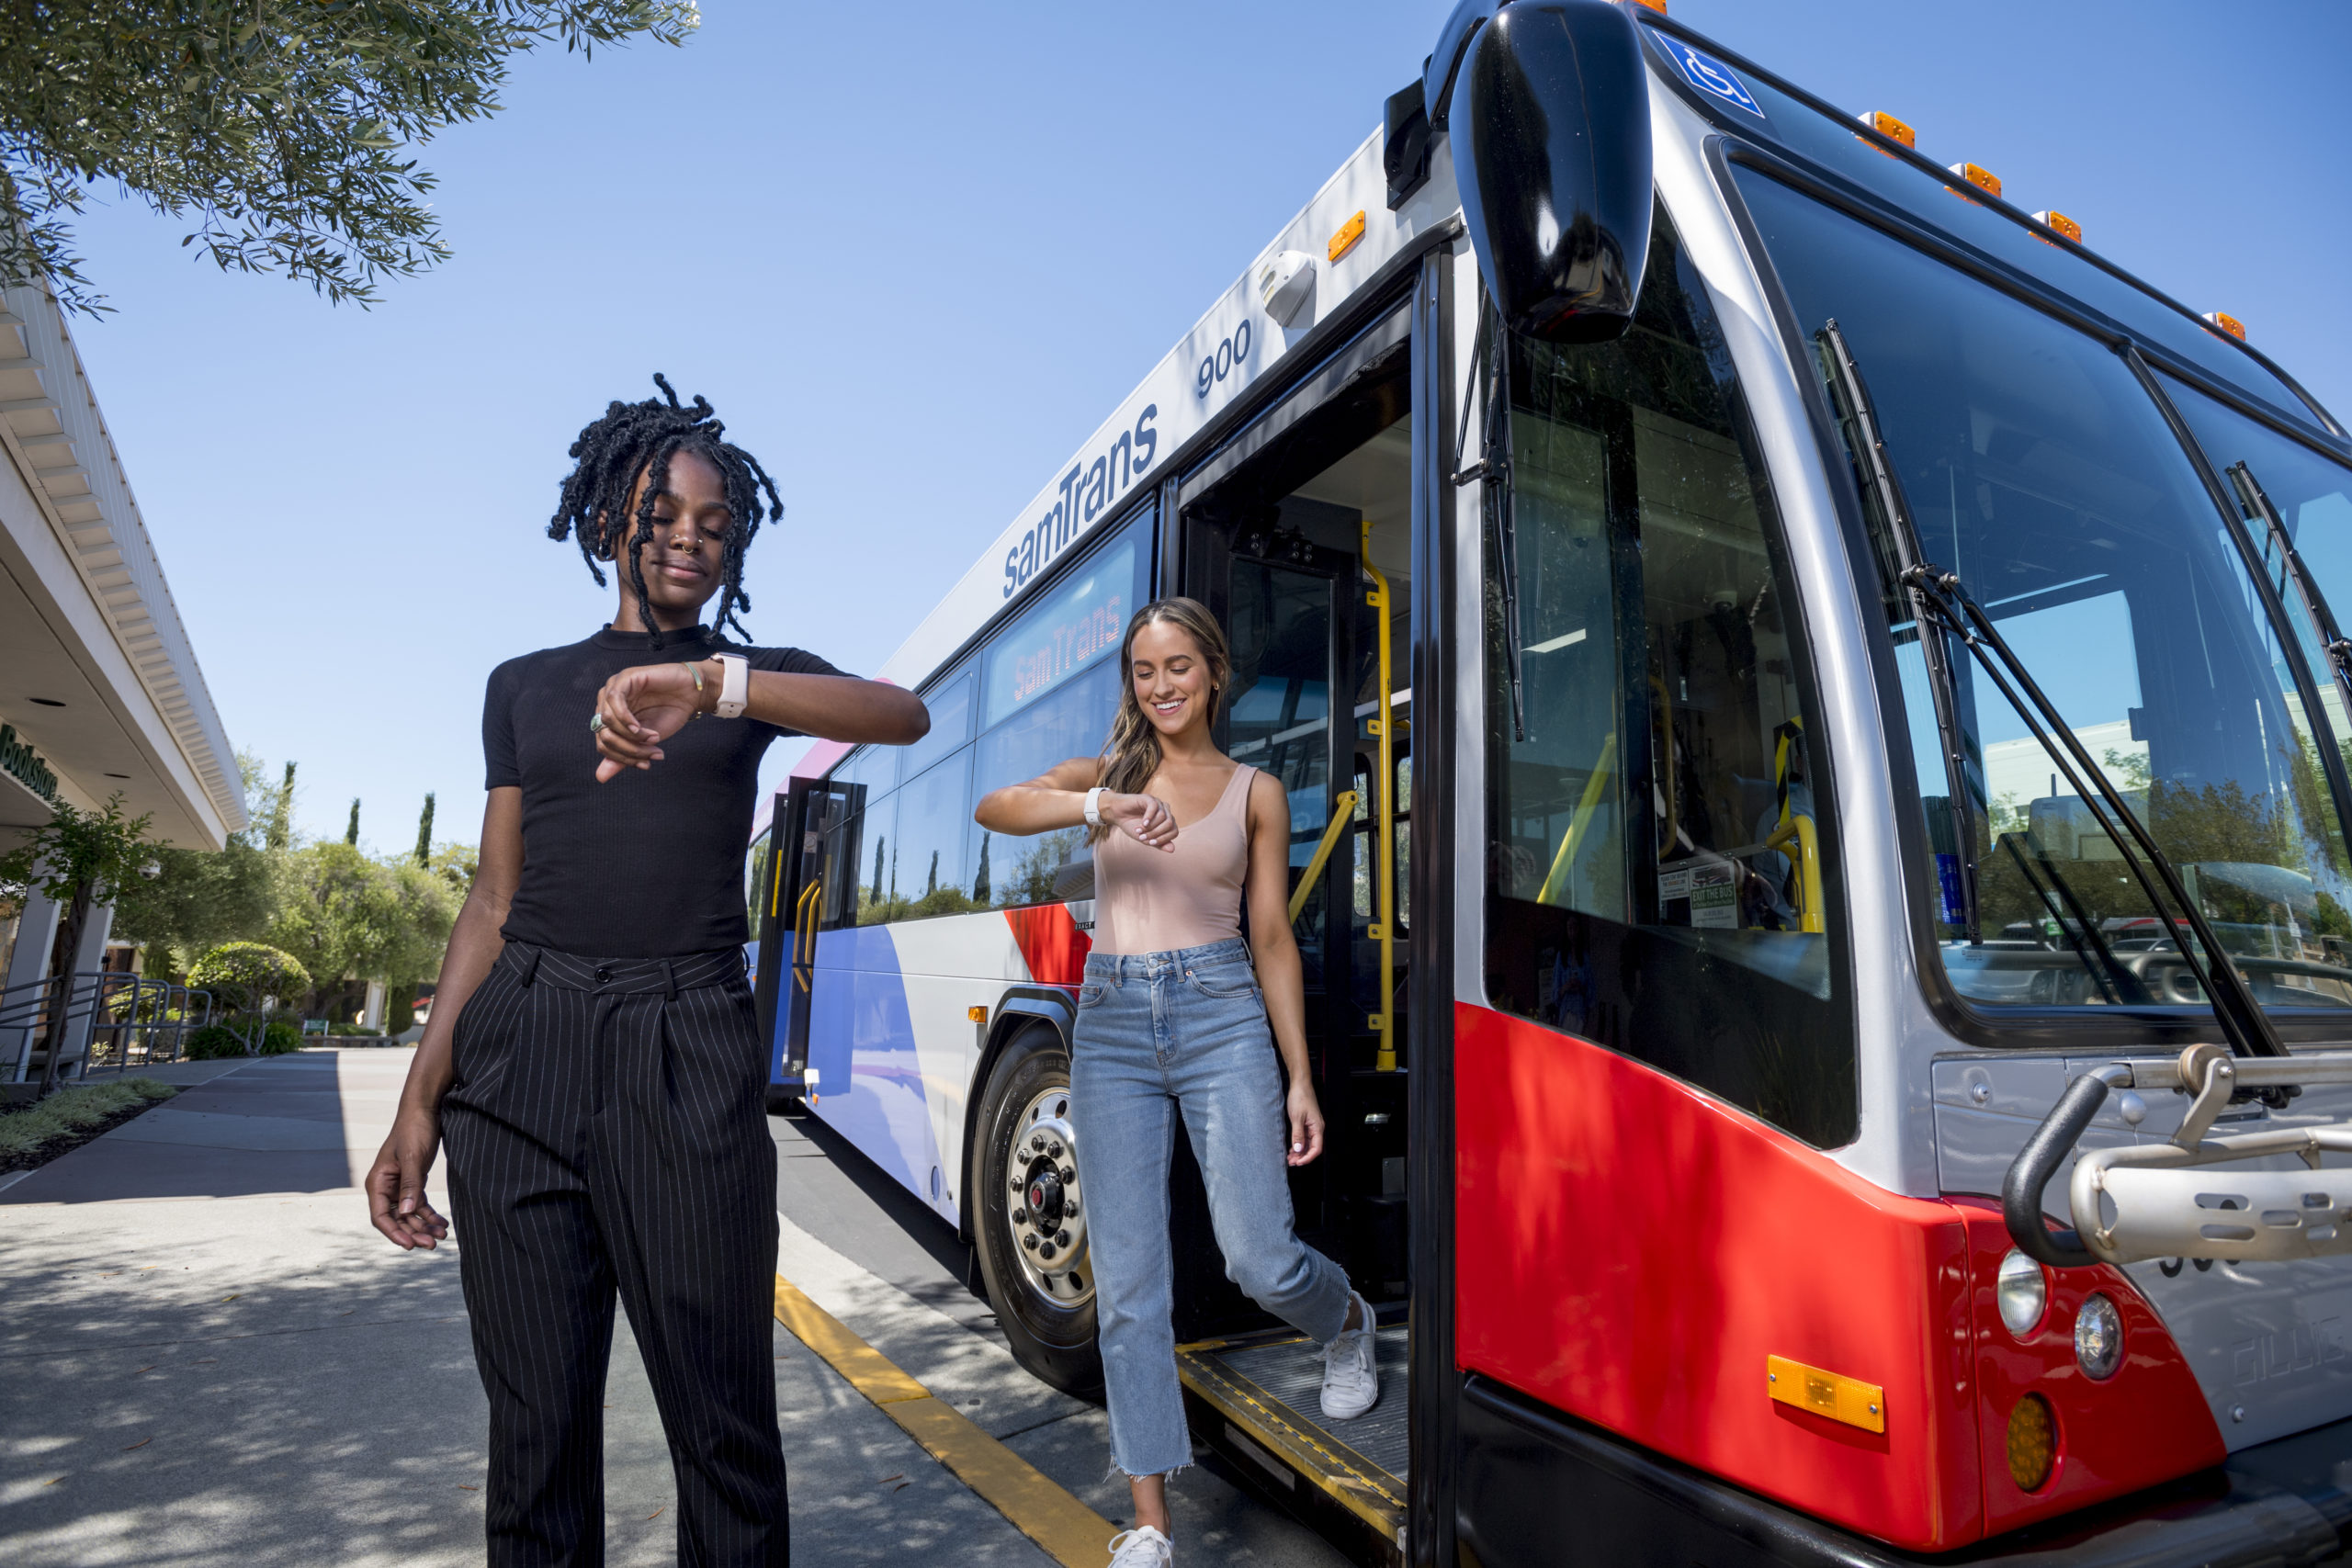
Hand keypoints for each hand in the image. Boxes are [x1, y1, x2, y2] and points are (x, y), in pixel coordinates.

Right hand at [366, 1107, 450, 1249]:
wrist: (425, 1110)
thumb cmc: (414, 1129)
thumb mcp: (413, 1157)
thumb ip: (410, 1185)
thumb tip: (405, 1213)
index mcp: (377, 1182)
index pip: (380, 1216)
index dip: (394, 1233)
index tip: (410, 1245)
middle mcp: (385, 1187)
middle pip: (396, 1219)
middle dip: (414, 1232)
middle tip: (433, 1244)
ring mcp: (399, 1185)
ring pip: (409, 1214)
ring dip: (424, 1226)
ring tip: (442, 1235)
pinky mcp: (413, 1181)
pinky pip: (419, 1204)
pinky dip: (430, 1214)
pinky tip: (443, 1223)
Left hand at [592, 660, 710, 781]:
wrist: (692, 694)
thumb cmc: (669, 713)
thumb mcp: (645, 741)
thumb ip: (623, 755)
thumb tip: (600, 778)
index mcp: (610, 718)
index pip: (603, 745)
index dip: (623, 759)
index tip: (646, 764)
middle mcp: (606, 703)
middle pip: (604, 735)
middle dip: (629, 750)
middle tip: (652, 752)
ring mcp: (613, 688)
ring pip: (606, 720)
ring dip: (632, 736)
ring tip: (654, 738)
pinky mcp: (624, 678)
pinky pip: (615, 701)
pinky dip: (626, 719)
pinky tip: (640, 728)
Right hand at [1104, 791, 1177, 850]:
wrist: (1117, 815)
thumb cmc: (1131, 825)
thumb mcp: (1145, 838)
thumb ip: (1159, 844)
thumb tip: (1172, 850)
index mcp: (1166, 821)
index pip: (1174, 831)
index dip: (1164, 839)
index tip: (1150, 843)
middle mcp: (1165, 811)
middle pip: (1170, 824)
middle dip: (1156, 833)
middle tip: (1142, 837)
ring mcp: (1158, 803)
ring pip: (1163, 816)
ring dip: (1150, 827)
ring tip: (1138, 830)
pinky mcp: (1149, 798)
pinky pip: (1154, 807)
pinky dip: (1149, 817)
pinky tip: (1143, 823)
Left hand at [1285, 1080, 1324, 1166]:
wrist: (1300, 1084)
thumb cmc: (1300, 1097)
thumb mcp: (1297, 1117)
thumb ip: (1298, 1135)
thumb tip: (1299, 1150)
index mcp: (1318, 1127)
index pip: (1316, 1149)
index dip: (1308, 1158)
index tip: (1298, 1163)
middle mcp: (1317, 1128)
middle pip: (1312, 1148)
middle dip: (1302, 1157)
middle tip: (1291, 1162)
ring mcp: (1312, 1126)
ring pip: (1307, 1144)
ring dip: (1300, 1152)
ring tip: (1290, 1158)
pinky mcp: (1306, 1123)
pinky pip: (1304, 1138)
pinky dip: (1298, 1144)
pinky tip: (1292, 1148)